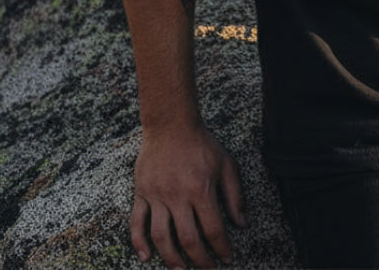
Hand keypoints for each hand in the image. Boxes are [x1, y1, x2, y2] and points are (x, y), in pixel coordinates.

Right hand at [130, 123, 245, 267]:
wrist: (171, 124)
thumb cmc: (202, 144)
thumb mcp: (226, 163)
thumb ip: (234, 194)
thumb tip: (242, 223)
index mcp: (201, 189)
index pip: (213, 228)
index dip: (222, 248)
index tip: (227, 258)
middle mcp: (178, 195)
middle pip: (188, 238)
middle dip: (199, 259)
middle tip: (207, 268)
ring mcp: (157, 195)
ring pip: (161, 236)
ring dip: (171, 258)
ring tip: (180, 269)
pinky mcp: (141, 193)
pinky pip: (136, 223)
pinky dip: (139, 243)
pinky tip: (146, 257)